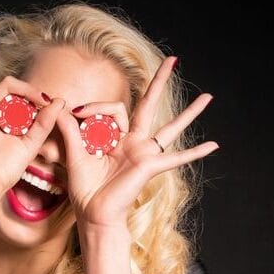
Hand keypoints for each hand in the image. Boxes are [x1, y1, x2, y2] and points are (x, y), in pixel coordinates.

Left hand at [53, 56, 218, 227]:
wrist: (93, 214)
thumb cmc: (85, 190)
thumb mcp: (73, 154)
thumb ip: (69, 130)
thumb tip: (58, 105)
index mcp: (116, 138)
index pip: (114, 107)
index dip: (96, 106)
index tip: (77, 113)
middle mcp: (134, 142)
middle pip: (150, 105)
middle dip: (160, 82)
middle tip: (173, 59)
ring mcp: (145, 153)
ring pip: (171, 127)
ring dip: (191, 112)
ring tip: (208, 97)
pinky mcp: (150, 166)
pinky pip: (177, 157)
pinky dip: (195, 152)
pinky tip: (214, 145)